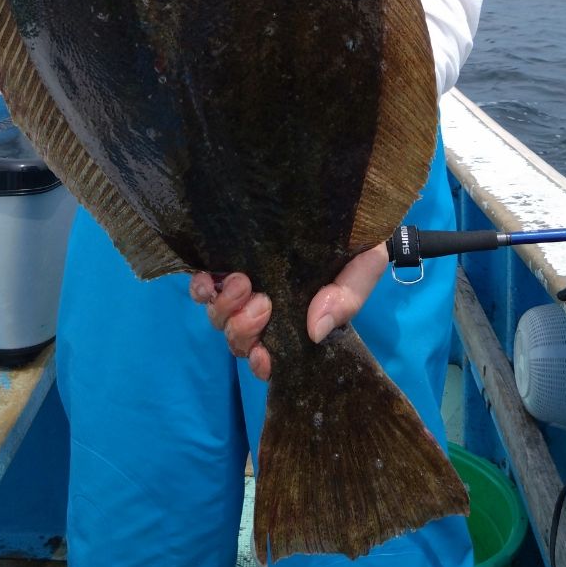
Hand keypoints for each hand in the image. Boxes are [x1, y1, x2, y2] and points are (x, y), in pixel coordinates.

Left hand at [189, 244, 388, 381]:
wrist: (346, 203)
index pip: (272, 358)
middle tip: (263, 303)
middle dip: (243, 329)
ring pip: (219, 318)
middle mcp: (268, 309)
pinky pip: (204, 287)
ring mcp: (246, 287)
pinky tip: (208, 280)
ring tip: (242, 283)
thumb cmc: (356, 239)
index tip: (263, 353)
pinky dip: (202, 289)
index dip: (261, 364)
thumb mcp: (364, 267)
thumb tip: (315, 332)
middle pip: (239, 339)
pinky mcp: (229, 261)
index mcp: (299, 320)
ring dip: (224, 308)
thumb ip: (347, 298)